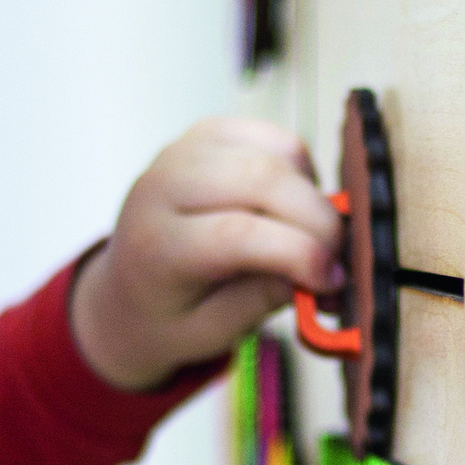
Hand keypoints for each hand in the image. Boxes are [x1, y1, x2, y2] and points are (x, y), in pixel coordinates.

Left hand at [68, 117, 348, 392]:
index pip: (237, 234)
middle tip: (338, 261)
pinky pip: (278, 139)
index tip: (332, 283)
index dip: (298, 254)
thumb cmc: (170, 315)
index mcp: (156, 244)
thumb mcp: (212, 331)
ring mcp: (186, 150)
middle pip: (262, 181)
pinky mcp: (210, 133)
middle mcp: (163, 185)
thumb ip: (264, 298)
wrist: (127, 288)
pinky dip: (302, 172)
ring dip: (312, 197)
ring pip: (278, 153)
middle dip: (318, 222)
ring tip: (310, 238)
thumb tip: (326, 274)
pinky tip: (292, 208)